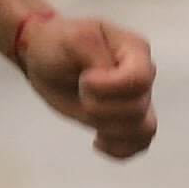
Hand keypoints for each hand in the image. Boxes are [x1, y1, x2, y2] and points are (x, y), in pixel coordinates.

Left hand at [16, 12, 157, 159]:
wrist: (45, 58)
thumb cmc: (58, 44)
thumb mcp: (71, 38)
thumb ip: (93, 52)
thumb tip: (108, 75)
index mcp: (135, 50)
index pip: (140, 78)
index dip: (111, 87)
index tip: (84, 80)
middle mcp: (142, 75)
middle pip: (138, 108)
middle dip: (101, 108)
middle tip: (80, 93)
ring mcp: (137, 99)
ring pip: (143, 130)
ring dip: (110, 130)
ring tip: (87, 115)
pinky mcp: (127, 120)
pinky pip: (139, 144)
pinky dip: (119, 149)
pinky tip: (97, 140)